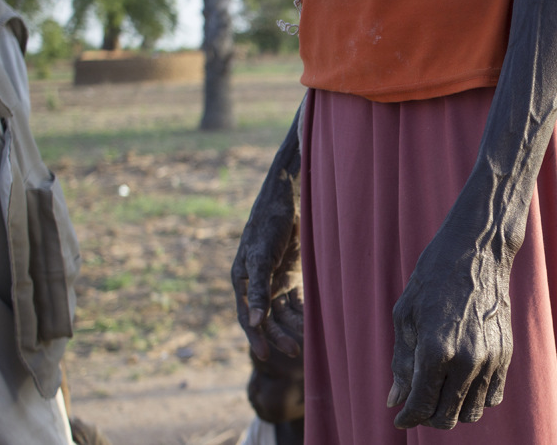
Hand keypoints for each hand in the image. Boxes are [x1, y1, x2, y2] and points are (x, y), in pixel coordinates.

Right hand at [232, 176, 302, 360]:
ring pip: (283, 311)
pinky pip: (297, 300)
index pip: (247, 316)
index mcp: (242, 280)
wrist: (289, 199)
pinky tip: (313, 324)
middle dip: (278, 335)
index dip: (256, 337)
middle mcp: (258, 284)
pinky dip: (303, 312)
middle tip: (294, 351)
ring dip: (292, 326)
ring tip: (306, 342)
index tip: (266, 356)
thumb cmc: (268, 225)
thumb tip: (254, 322)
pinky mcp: (293, 275)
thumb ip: (258, 289)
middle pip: (267, 318)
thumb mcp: (260, 257)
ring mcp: (276, 279)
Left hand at [388, 226, 512, 429]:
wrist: (477, 251)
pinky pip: (492, 396)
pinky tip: (460, 382)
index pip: (421, 406)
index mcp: (435, 350)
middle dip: (427, 417)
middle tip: (417, 403)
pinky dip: (475, 399)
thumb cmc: (433, 278)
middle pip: (447, 417)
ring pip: (472, 412)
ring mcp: (490, 359)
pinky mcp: (506, 354)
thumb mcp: (405, 316)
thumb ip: (401, 363)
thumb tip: (396, 400)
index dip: (407, 417)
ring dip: (452, 410)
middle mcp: (466, 360)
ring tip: (438, 392)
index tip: (400, 417)